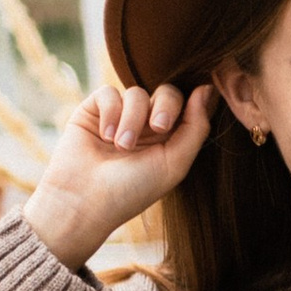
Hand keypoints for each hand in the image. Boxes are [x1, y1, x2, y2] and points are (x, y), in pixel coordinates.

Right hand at [24, 80, 212, 268]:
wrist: (83, 201)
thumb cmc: (131, 191)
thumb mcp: (174, 164)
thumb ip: (196, 127)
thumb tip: (208, 89)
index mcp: (169, 141)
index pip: (189, 108)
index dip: (193, 102)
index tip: (195, 104)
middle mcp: (146, 127)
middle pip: (167, 93)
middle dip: (166, 106)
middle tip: (159, 127)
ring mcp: (119, 118)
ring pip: (136, 93)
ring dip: (133, 118)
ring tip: (122, 146)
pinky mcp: (93, 111)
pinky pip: (109, 92)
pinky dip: (111, 112)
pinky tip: (104, 137)